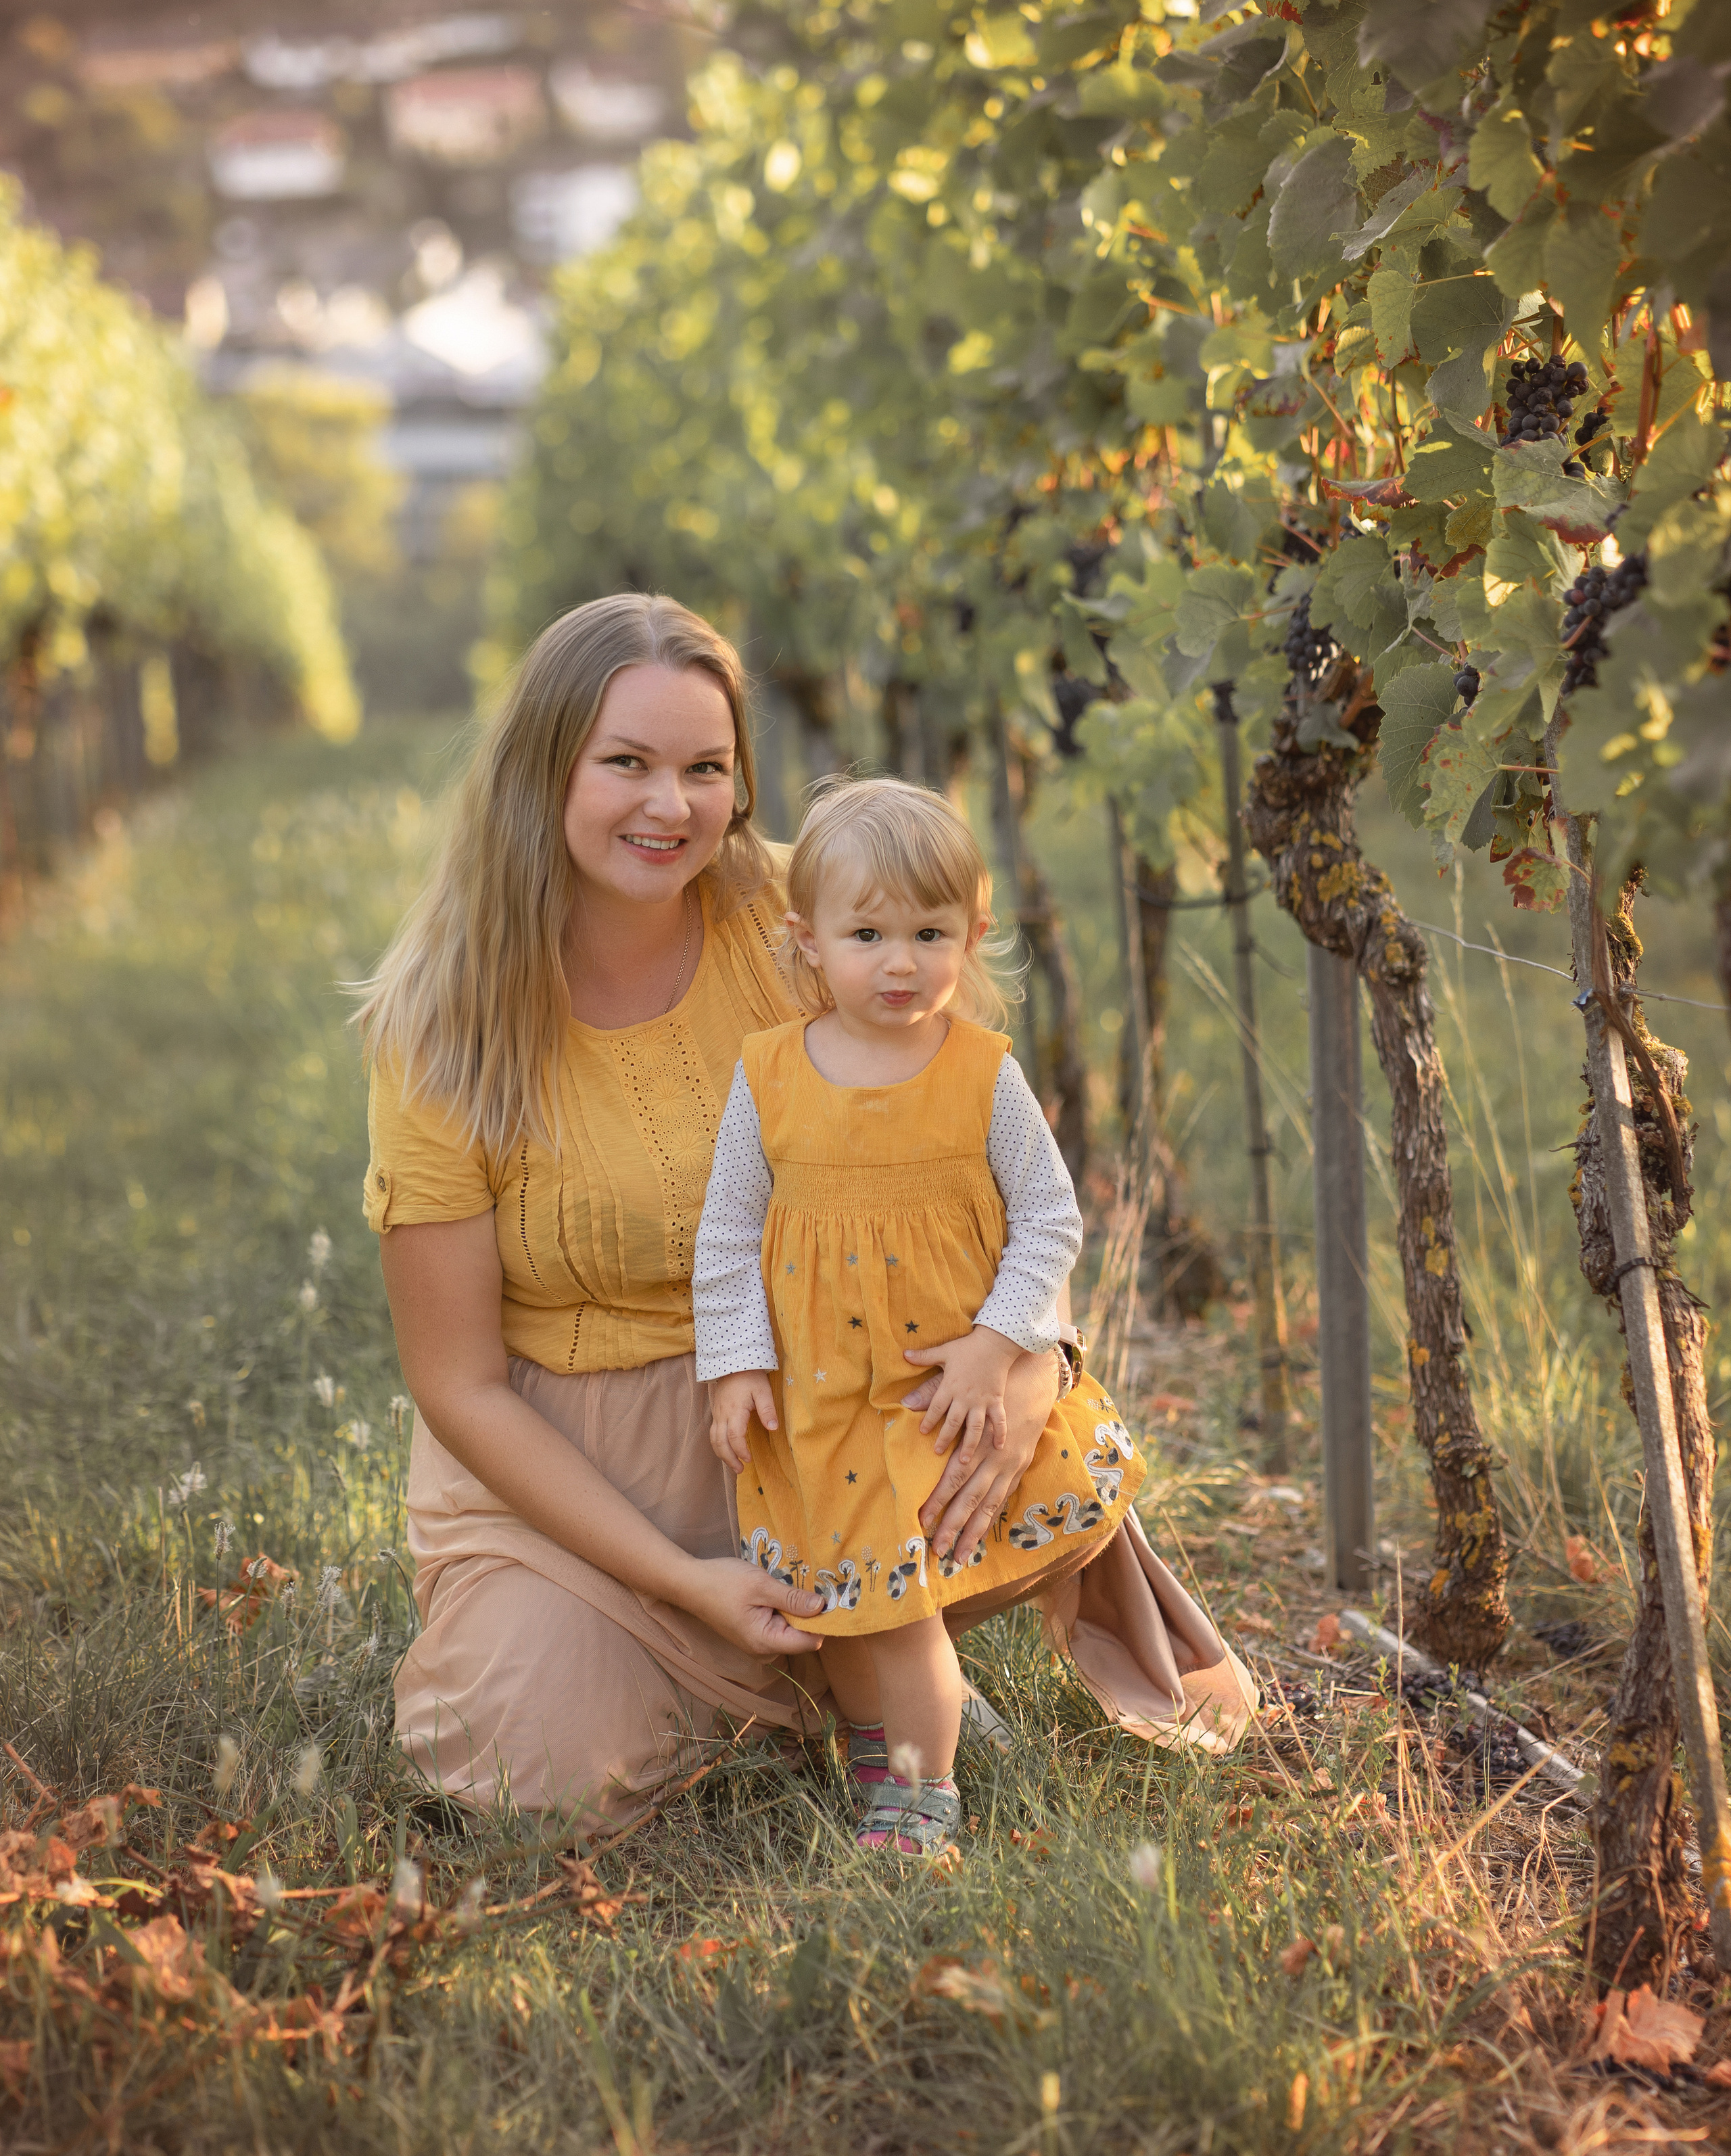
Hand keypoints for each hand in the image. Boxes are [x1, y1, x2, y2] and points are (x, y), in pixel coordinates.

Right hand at [684, 1557, 823, 1657]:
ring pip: (791, 1628)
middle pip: (802, 1635)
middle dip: (809, 1612)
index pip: (809, 1641)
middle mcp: (764, 1649)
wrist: (690, 1583)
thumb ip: (792, 1599)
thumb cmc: (723, 1582)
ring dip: (795, 1607)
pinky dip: (783, 1607)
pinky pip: (779, 1623)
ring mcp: (758, 1642)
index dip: (822, 1621)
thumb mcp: (761, 1586)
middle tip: (811, 1584)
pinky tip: (778, 1589)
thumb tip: (823, 1607)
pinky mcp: (754, 1632)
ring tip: (792, 1583)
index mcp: (766, 1642)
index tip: (830, 1597)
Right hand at [708, 1370, 775, 1471]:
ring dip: (722, 1454)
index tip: (749, 1459)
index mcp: (734, 1410)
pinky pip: (713, 1433)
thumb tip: (773, 1428)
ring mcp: (717, 1413)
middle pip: (720, 1442)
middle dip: (729, 1458)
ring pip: (713, 1439)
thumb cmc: (750, 1376)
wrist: (732, 1361)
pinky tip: (727, 1451)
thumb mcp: (763, 1391)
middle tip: (740, 1470)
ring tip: (733, 1465)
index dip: (740, 1450)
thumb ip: (767, 1410)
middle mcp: (722, 1414)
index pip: (734, 1436)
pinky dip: (719, 1446)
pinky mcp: (716, 1412)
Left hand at [904, 1324, 1017, 1460]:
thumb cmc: (968, 1347)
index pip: (936, 1407)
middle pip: (953, 1423)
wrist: (996, 1343)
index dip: (928, 1420)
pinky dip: (1000, 1434)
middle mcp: (965, 1397)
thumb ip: (924, 1357)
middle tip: (937, 1452)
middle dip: (944, 1438)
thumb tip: (903, 1354)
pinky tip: (999, 1448)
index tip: (922, 1432)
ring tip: (964, 1461)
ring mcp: (982, 1401)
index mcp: (950, 1386)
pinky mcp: (996, 1401)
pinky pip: (999, 1420)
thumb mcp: (944, 1351)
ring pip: (974, 1428)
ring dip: (969, 1445)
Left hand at [911, 1344, 1061, 1564]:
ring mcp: (1011, 1465)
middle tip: (937, 1550)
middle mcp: (996, 1458)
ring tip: (958, 1557)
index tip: (921, 1520)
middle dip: (953, 1526)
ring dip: (973, 1533)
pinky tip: (979, 1536)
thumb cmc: (997, 1382)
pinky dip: (990, 1519)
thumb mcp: (966, 1384)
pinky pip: (1003, 1499)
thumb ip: (935, 1393)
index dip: (938, 1500)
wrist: (1038, 1378)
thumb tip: (907, 1402)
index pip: (955, 1476)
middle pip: (971, 1498)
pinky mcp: (1020, 1468)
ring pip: (990, 1506)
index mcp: (980, 1439)